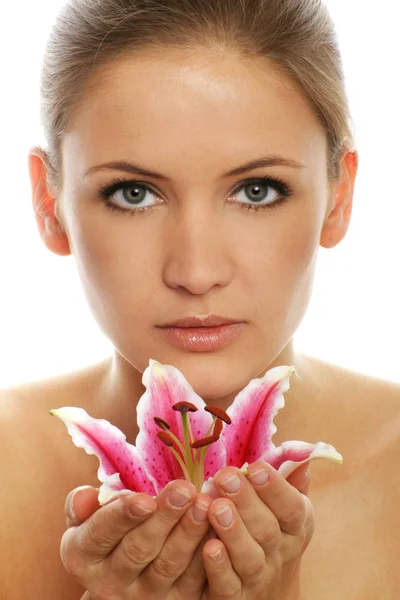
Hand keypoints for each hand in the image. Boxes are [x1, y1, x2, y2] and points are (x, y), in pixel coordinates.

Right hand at [62, 481, 212, 598]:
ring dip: (189, 534)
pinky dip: (206, 556)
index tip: (145, 499)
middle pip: (138, 549)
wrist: (123, 583)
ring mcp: (143, 598)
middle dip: (164, 518)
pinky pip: (193, 583)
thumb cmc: (108, 534)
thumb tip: (85, 496)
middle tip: (186, 490)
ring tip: (205, 503)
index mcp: (83, 556)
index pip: (100, 534)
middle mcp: (109, 583)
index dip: (122, 516)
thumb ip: (82, 506)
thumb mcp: (87, 521)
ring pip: (168, 566)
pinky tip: (218, 528)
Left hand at [199, 462, 313, 599]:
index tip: (256, 467)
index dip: (275, 488)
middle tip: (226, 476)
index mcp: (295, 525)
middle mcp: (281, 552)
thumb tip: (303, 447)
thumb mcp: (288, 505)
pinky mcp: (235, 597)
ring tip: (215, 508)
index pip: (291, 507)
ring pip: (249, 558)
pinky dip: (218, 569)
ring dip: (233, 532)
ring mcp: (259, 577)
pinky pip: (228, 585)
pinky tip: (207, 547)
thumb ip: (292, 475)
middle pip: (267, 529)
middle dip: (246, 501)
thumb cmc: (273, 531)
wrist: (271, 593)